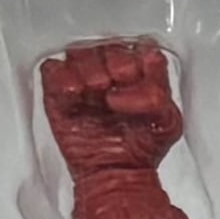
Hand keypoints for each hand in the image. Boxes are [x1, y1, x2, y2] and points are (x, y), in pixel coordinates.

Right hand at [38, 36, 187, 177]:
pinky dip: (62, 77)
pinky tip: (75, 94)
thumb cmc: (143, 148)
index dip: (135, 59)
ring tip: (94, 92)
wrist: (117, 174)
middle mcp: (110, 69)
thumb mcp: (167, 123)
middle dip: (110, 63)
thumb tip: (126, 84)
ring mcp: (83, 79)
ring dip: (87, 70)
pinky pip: (52, 70)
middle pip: (106, 44)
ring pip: (78, 52)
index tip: (134, 78)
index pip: (137, 45)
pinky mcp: (58, 93)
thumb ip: (157, 94)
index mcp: (139, 69)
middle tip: (112, 86)